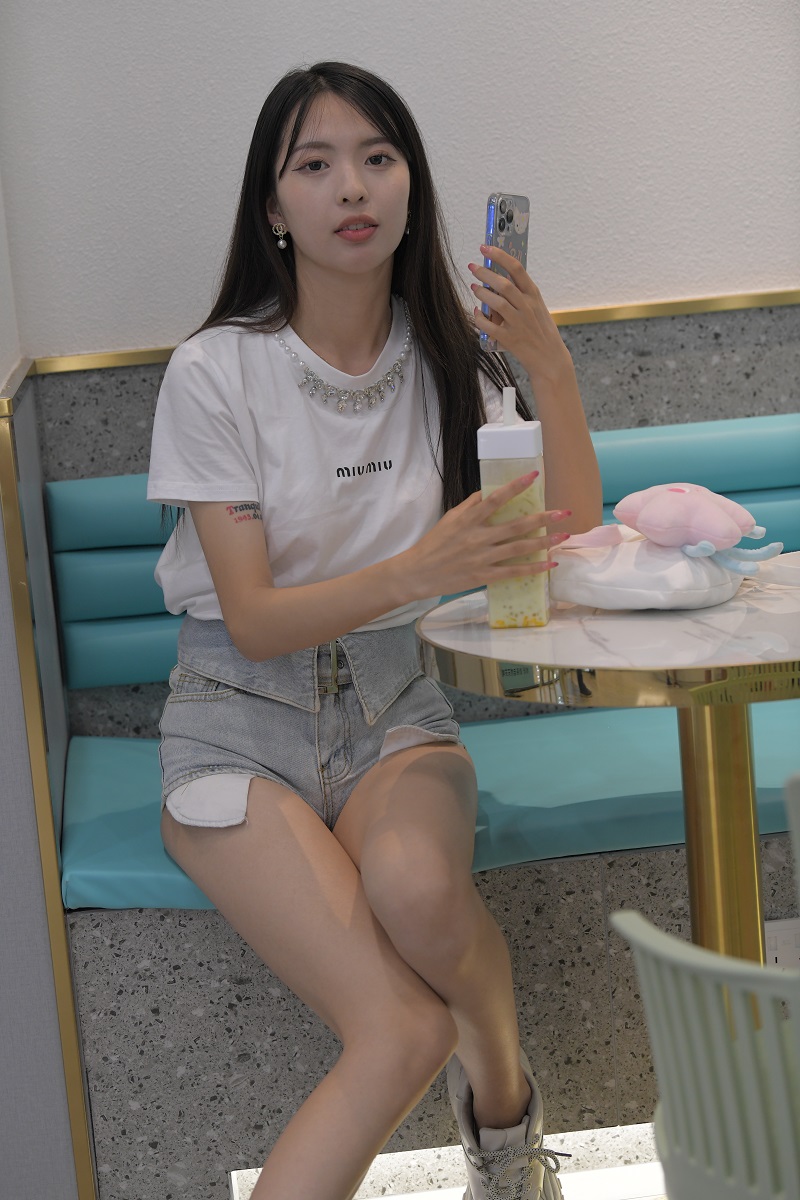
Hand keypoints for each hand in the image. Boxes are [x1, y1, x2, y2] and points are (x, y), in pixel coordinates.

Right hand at [402, 470, 571, 599]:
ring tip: (563, 536)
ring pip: (519, 548)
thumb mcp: (450, 518)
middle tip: (564, 512)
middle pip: (517, 525)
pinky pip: (513, 571)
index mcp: (469, 519)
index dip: (516, 486)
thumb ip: (471, 505)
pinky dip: (533, 568)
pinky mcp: (483, 576)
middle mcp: (478, 537)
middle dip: (543, 518)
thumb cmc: (434, 544)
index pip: (496, 498)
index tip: (534, 476)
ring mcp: (482, 558)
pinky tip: (549, 563)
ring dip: (544, 542)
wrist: (417, 573)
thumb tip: (490, 492)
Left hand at [469, 245, 572, 389]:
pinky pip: (489, 326)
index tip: (485, 247)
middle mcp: (527, 307)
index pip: (516, 269)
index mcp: (534, 295)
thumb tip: (501, 278)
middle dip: (484, 272)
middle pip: (502, 283)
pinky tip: (476, 312)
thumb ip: (522, 294)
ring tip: (473, 287)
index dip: (499, 256)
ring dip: (481, 293)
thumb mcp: (537, 308)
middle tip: (472, 267)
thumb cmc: (541, 332)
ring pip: (496, 302)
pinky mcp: (510, 339)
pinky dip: (480, 318)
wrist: (550, 360)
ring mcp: (518, 323)